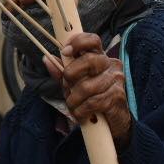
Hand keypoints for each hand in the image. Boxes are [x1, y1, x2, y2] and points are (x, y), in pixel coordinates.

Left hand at [45, 32, 133, 148]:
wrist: (113, 123)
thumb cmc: (92, 99)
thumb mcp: (74, 84)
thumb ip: (61, 72)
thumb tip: (46, 59)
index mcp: (100, 57)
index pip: (93, 40)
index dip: (78, 42)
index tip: (65, 51)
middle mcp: (111, 65)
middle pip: (89, 60)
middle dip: (71, 74)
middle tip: (67, 85)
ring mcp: (116, 80)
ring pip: (87, 86)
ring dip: (74, 100)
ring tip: (73, 106)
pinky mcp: (117, 97)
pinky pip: (92, 103)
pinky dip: (81, 111)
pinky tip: (81, 115)